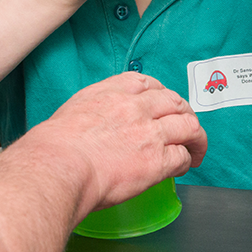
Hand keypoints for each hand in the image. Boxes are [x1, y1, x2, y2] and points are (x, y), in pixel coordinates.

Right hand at [34, 71, 206, 211]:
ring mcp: (149, 133)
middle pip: (176, 102)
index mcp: (112, 92)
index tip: (163, 104)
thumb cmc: (55, 147)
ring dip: (196, 138)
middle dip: (186, 114)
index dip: (162, 94)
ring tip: (195, 149)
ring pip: (189, 126)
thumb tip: (100, 125)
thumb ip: (95, 111)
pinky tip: (182, 167)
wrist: (58, 166)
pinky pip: (182, 156)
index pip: (148, 83)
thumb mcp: (74, 111)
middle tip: (187, 127)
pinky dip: (186, 162)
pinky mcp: (157, 160)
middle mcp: (135, 107)